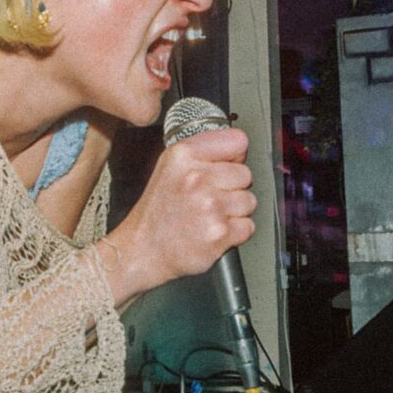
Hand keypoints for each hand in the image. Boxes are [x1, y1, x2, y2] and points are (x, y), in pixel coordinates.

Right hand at [96, 127, 256, 304]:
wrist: (143, 250)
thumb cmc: (157, 213)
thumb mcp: (169, 168)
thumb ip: (203, 154)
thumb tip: (239, 152)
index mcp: (183, 156)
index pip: (237, 141)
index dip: (234, 157)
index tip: (225, 167)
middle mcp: (196, 178)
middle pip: (245, 174)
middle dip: (233, 188)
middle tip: (210, 199)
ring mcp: (209, 206)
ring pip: (249, 201)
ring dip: (235, 212)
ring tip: (210, 216)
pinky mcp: (219, 232)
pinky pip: (248, 226)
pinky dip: (235, 233)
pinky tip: (213, 230)